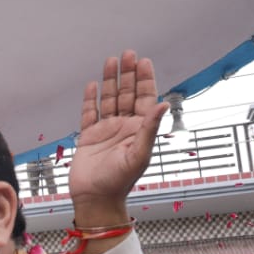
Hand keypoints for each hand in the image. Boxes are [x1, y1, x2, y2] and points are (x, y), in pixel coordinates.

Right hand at [67, 50, 167, 226]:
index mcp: (139, 130)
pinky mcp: (89, 136)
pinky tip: (92, 86)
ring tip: (110, 62)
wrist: (95, 198)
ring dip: (110, 81)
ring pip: (109, 100)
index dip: (145, 80)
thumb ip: (150, 128)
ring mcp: (106, 130)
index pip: (145, 99)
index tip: (143, 62)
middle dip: (128, 74)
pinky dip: (90, 99)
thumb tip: (164, 104)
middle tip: (127, 54)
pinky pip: (89, 113)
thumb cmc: (119, 182)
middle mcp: (124, 127)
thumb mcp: (139, 155)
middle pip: (127, 94)